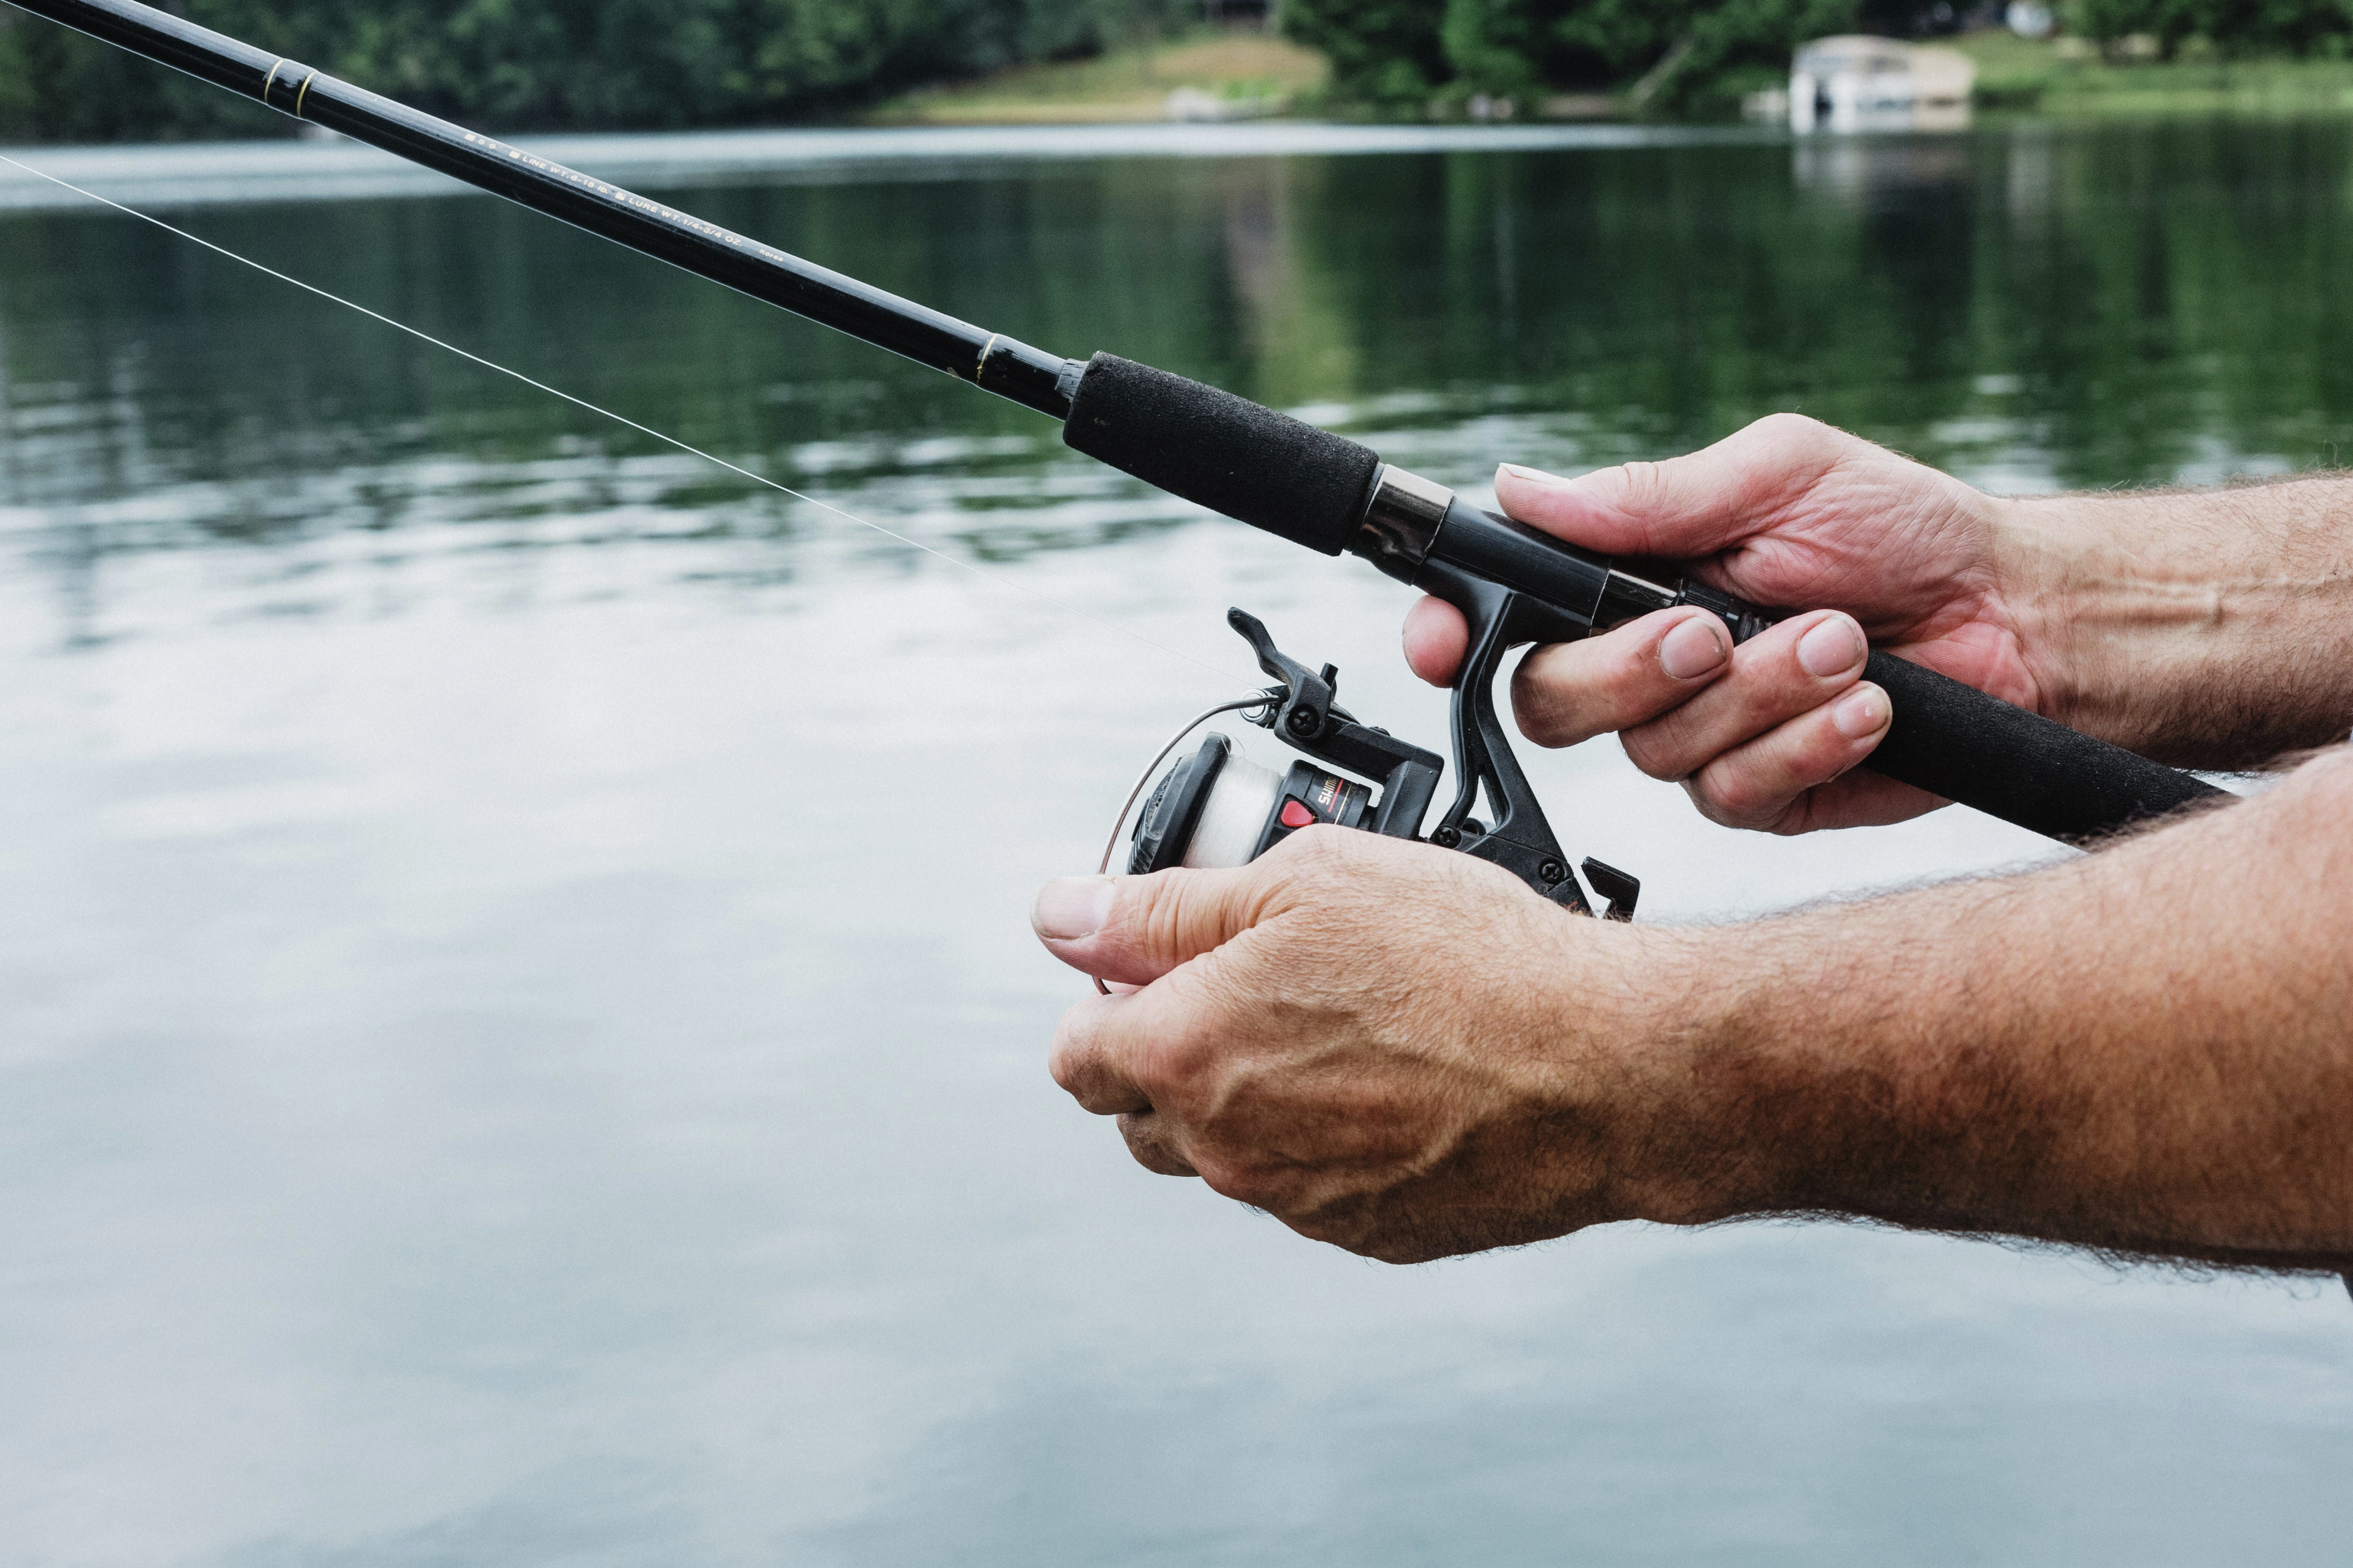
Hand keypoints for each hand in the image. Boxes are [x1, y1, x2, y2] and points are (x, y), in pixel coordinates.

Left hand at [1032, 829, 1684, 1263]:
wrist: (1601, 1066)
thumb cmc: (1464, 961)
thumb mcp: (1297, 882)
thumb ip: (1160, 908)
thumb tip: (1063, 915)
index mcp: (1185, 1053)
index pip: (1076, 1053)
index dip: (1104, 998)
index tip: (1153, 964)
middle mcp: (1225, 1146)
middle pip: (1139, 1111)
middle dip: (1165, 1051)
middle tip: (1247, 985)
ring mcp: (1295, 1199)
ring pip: (1224, 1151)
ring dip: (1244, 1095)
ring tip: (1331, 1026)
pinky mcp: (1365, 1232)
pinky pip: (1305, 1183)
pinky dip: (1321, 1137)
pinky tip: (1385, 1079)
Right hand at [1404, 415, 2046, 832]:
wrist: (2023, 621)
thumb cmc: (1908, 531)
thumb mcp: (1779, 475)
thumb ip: (1649, 497)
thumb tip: (1522, 486)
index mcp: (1629, 578)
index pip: (1505, 613)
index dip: (1452, 632)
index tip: (1440, 641)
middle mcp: (1648, 666)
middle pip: (1552, 702)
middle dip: (1634, 669)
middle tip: (1715, 626)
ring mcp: (1699, 738)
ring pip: (1655, 752)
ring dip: (1760, 693)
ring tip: (1845, 643)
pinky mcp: (1761, 796)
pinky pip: (1733, 796)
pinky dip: (1806, 743)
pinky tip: (1868, 707)